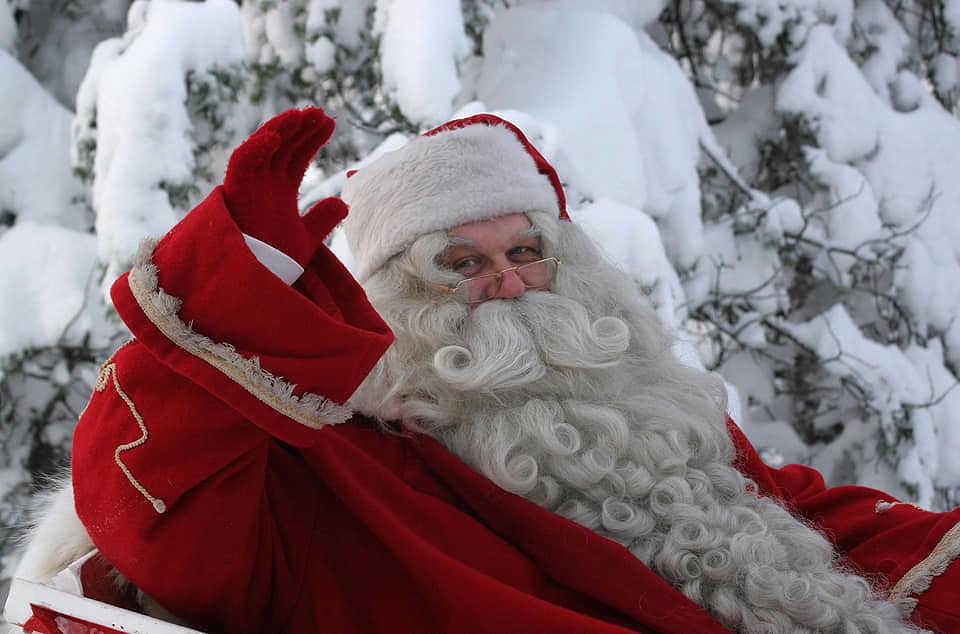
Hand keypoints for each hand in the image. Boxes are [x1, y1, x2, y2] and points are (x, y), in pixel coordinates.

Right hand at [224, 107, 342, 266]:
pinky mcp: (236, 194)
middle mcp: (264, 184)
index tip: (331, 122)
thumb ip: (322, 219)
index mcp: (280, 191)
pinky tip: (275, 137)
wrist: (258, 284)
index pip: (298, 156)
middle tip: (320, 112)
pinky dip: (256, 148)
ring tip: (301, 115)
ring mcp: (250, 187)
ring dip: (280, 129)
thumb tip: (344, 204)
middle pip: (284, 146)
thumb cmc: (276, 264)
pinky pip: (241, 164)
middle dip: (301, 128)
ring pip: (263, 148)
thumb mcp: (307, 238)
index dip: (313, 138)